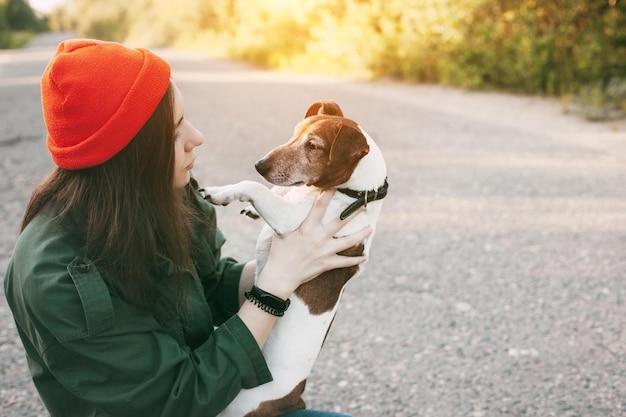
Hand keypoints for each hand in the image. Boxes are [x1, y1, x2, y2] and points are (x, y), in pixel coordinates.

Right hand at [256, 190, 371, 298]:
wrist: (281, 275)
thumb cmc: (279, 252)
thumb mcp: (280, 231)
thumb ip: (287, 219)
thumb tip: (289, 206)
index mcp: (307, 228)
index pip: (319, 206)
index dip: (328, 194)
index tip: (336, 185)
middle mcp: (319, 237)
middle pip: (341, 222)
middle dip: (354, 212)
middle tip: (363, 204)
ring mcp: (325, 251)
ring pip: (349, 241)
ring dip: (362, 234)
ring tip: (370, 228)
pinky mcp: (327, 264)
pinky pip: (346, 262)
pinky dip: (356, 260)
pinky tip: (365, 257)